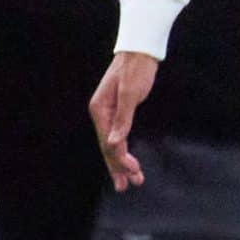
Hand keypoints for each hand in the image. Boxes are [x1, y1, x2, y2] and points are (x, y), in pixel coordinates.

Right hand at [89, 52, 158, 190]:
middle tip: (127, 186)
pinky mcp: (119, 111)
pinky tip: (129, 161)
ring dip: (122, 162)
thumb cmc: (135, 70)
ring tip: (133, 180)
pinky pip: (119, 135)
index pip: (108, 142)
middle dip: (118, 167)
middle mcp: (101, 113)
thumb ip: (123, 119)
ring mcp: (109, 113)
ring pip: (113, 143)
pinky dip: (124, 148)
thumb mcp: (130, 94)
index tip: (133, 171)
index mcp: (99, 110)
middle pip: (108, 147)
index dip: (120, 159)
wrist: (140, 53)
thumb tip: (115, 143)